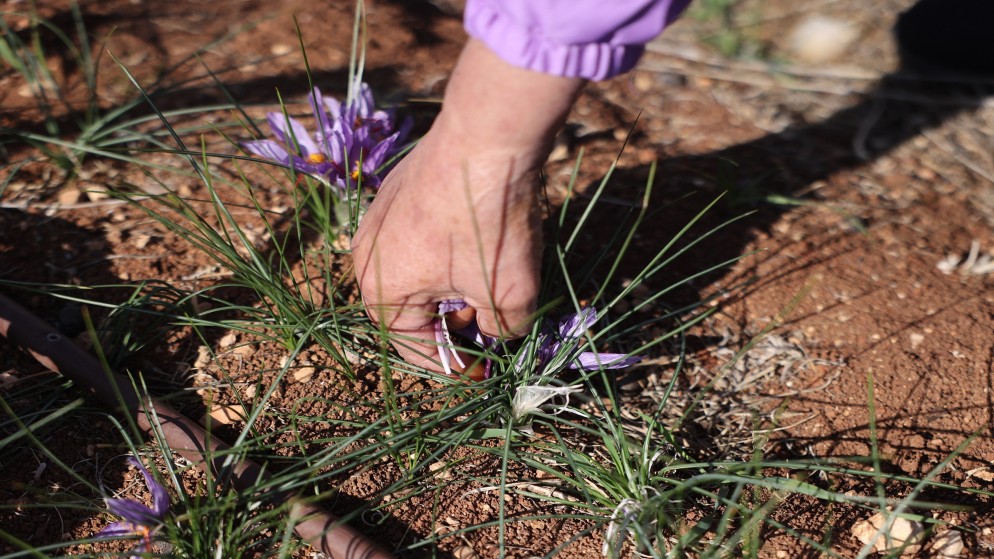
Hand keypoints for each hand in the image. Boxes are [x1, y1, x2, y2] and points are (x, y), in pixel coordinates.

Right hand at [350, 39, 583, 375]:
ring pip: (419, 275)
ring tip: (493, 284)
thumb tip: (498, 332)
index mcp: (381, 291)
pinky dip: (450, 255)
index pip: (416, 351)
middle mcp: (368, 257)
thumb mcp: (509, 293)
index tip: (487, 371)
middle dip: (453, 325)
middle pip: (412, 312)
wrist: (489, 133)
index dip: (456, 367)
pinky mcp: (400, 193)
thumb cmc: (489, 221)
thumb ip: (502, 330)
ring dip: (454, 289)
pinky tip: (483, 248)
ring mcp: (380, 220)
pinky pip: (422, 242)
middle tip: (493, 326)